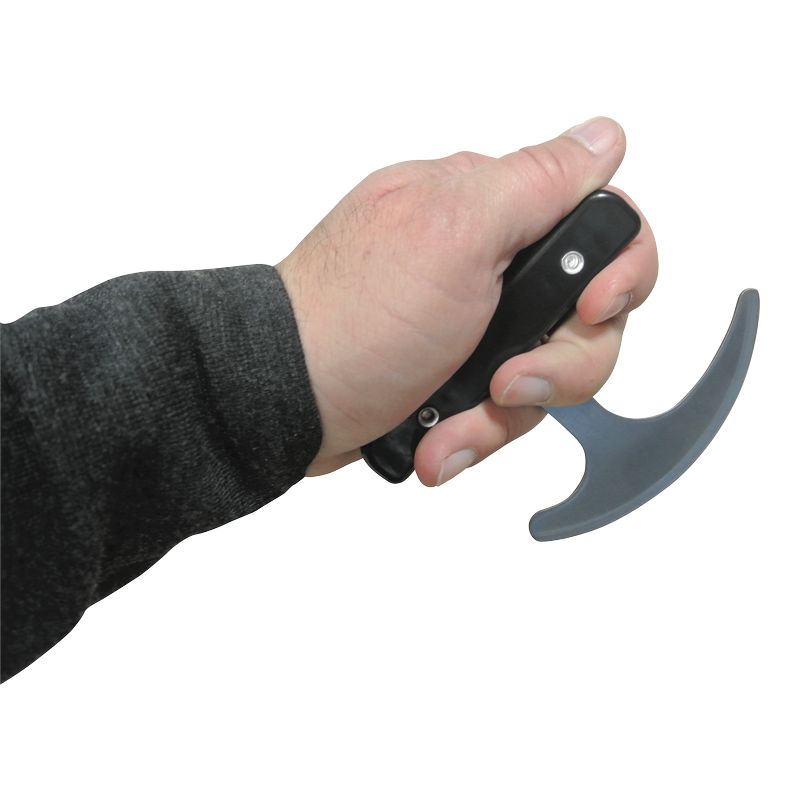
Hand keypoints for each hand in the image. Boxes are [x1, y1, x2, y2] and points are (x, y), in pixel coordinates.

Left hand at [277, 117, 657, 483]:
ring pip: (548, 372)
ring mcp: (474, 321)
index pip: (601, 227)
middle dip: (559, 364)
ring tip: (454, 424)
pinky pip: (505, 408)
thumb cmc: (355, 319)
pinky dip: (475, 430)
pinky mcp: (457, 371)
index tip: (589, 308)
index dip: (617, 274)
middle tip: (507, 381)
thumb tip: (602, 138)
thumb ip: (537, 183)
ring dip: (506, 412)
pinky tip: (438, 438)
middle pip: (585, 316)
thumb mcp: (453, 232)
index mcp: (492, 211)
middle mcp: (488, 262)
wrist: (286, 398)